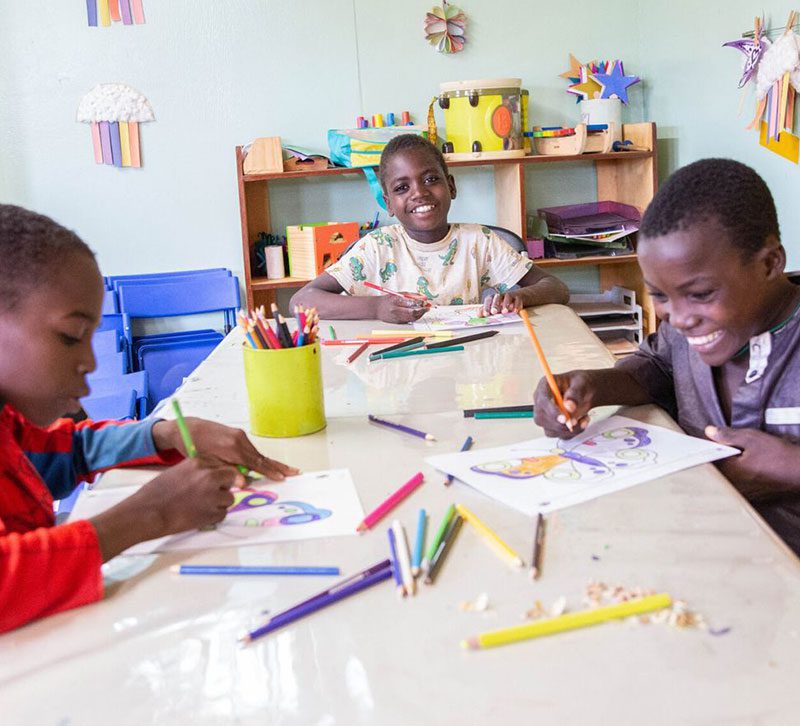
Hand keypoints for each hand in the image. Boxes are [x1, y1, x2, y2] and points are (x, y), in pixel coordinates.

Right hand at [90, 457, 242, 558]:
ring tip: (201, 506)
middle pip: (232, 478)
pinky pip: (223, 514)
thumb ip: (198, 471)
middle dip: (224, 486)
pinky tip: (198, 515)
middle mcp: (210, 476)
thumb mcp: (179, 471)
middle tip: (210, 494)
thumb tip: (215, 475)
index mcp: (199, 463)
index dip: (219, 475)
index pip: (223, 464)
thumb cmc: (158, 492)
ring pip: (229, 498)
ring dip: (219, 503)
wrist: (148, 512)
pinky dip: (214, 516)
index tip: (214, 481)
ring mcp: (213, 495)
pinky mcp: (213, 513)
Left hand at [152, 418, 298, 480]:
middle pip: (262, 457)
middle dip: (278, 466)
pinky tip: (266, 464)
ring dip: (268, 463)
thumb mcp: (209, 463)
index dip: (270, 472)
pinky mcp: (237, 434)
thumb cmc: (195, 447)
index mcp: (233, 448)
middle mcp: (240, 439)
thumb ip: (228, 472)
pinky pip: (251, 450)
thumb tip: (244, 483)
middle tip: (294, 471)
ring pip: (256, 454)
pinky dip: (258, 458)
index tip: (281, 477)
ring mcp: (240, 435)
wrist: (189, 427)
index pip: (256, 463)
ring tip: (284, 471)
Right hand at [373, 294, 428, 322]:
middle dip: (422, 310)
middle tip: (428, 307)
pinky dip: (415, 317)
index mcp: (396, 301)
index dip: (420, 303)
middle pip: (413, 312)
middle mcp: (396, 310)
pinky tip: (417, 313)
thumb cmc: (389, 299)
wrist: (377, 308)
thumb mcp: (399, 294)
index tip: (425, 301)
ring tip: (424, 310)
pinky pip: (410, 320)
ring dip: (420, 314)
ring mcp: (397, 318)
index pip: (411, 303)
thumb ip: (412, 295)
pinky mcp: (398, 322)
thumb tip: (423, 297)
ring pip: (413, 318)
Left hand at [479, 292, 524, 316]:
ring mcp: (509, 296)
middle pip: (497, 298)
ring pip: (507, 297)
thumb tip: (478, 315)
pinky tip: (515, 311)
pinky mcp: (518, 297)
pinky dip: (516, 305)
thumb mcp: (494, 308)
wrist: (516, 298)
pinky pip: (517, 300)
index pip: (488, 300)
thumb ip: (486, 311)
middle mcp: (500, 296)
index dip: (486, 307)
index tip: (485, 314)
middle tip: (494, 312)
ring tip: (505, 311)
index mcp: (493, 298)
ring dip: (505, 304)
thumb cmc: (502, 304)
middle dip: (495, 305)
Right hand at [533, 371, 594, 437]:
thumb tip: (569, 406)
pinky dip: (572, 433)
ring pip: (549, 429)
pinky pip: (558, 435)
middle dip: (559, 424)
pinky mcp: (552, 425)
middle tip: (576, 422)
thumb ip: (575, 394)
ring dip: (568, 430)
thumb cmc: (581, 384)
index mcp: (545, 386)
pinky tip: (581, 423)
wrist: (586, 392)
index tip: (564, 418)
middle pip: (541, 418)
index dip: (551, 411)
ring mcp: (545, 415)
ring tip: (583, 419)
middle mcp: (542, 401)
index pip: (542, 400)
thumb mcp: (581, 383)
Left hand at [705, 425, 799, 500]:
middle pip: (714, 473)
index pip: (707, 461)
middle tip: (714, 450)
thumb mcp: (752, 439)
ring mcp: (743, 495)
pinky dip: (734, 479)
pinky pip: (735, 488)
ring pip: (724, 481)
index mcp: (729, 473)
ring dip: (723, 471)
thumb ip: (728, 435)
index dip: (704, 451)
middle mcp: (733, 487)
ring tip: (730, 461)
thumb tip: (708, 431)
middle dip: (712, 461)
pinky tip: (742, 471)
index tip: (702, 444)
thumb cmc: (779, 455)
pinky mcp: (753, 498)